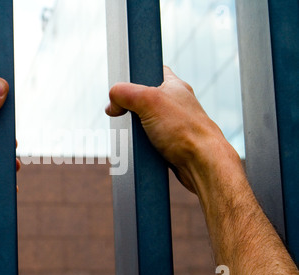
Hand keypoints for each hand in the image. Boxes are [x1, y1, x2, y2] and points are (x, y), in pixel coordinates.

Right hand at [106, 66, 238, 192]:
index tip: (124, 87)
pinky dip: (141, 146)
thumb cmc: (185, 130)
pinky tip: (141, 148)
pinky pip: (147, 142)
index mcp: (174, 86)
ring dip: (134, 131)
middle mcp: (174, 104)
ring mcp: (171, 125)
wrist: (202, 164)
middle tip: (126, 115)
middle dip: (129, 110)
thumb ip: (125, 93)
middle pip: (141, 101)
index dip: (135, 76)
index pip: (151, 71)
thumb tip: (111, 104)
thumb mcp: (148, 101)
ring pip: (142, 124)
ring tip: (135, 135)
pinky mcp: (169, 145)